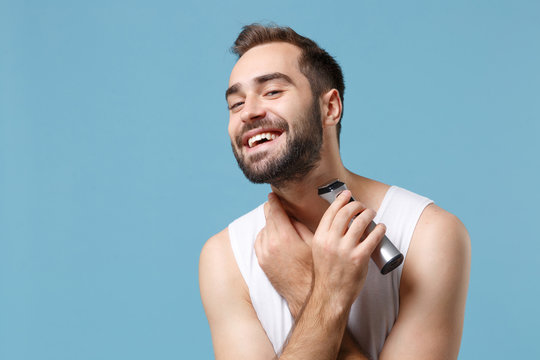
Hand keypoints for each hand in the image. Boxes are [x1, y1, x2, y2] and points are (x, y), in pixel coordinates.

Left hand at [255, 193, 313, 317]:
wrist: (304, 294)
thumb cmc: (313, 268)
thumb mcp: (313, 242)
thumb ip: (299, 225)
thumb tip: (289, 213)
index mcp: (284, 236)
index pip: (274, 210)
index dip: (274, 200)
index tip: (273, 194)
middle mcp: (270, 243)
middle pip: (267, 217)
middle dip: (272, 210)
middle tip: (276, 204)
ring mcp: (263, 254)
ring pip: (263, 229)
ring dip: (270, 224)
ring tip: (281, 224)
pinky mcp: (261, 262)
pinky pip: (259, 241)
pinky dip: (266, 236)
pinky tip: (276, 238)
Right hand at [311, 190, 385, 310]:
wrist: (331, 295)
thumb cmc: (327, 273)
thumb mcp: (318, 250)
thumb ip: (326, 235)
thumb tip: (338, 218)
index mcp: (319, 238)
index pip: (330, 212)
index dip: (341, 200)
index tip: (347, 195)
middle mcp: (331, 242)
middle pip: (346, 213)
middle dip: (356, 205)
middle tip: (362, 206)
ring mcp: (345, 250)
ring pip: (360, 222)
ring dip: (369, 214)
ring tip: (372, 213)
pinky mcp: (359, 258)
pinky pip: (372, 237)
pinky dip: (379, 229)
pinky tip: (381, 227)